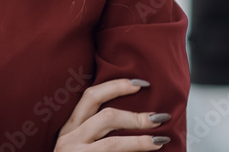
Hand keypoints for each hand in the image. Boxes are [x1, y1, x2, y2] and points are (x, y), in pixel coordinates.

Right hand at [54, 78, 171, 150]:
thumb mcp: (78, 143)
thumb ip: (97, 129)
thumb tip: (136, 117)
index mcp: (70, 128)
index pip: (91, 96)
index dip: (117, 86)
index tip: (142, 84)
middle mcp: (69, 140)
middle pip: (106, 117)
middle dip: (136, 117)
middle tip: (159, 117)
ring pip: (112, 144)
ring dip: (140, 141)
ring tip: (159, 140)